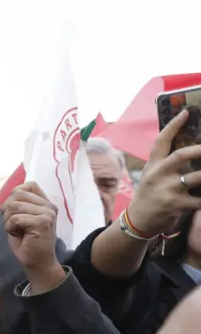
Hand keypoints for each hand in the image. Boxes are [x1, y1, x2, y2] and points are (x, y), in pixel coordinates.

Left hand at [2, 182, 64, 292]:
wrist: (37, 262)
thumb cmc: (27, 242)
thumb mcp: (21, 218)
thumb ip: (19, 204)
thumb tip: (10, 192)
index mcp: (44, 203)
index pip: (28, 185)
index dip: (14, 195)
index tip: (15, 212)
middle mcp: (48, 205)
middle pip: (16, 194)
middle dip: (7, 210)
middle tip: (14, 225)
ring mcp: (47, 213)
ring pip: (13, 206)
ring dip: (8, 221)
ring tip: (16, 230)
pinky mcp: (42, 222)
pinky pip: (15, 218)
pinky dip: (10, 228)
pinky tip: (19, 235)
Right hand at [125, 109, 200, 235]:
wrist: (139, 220)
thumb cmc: (151, 194)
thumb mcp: (152, 175)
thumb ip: (166, 163)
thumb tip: (190, 149)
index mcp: (153, 165)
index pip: (161, 141)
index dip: (173, 126)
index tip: (186, 112)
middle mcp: (158, 175)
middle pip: (181, 155)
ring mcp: (166, 190)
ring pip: (196, 177)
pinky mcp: (174, 205)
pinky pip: (199, 199)